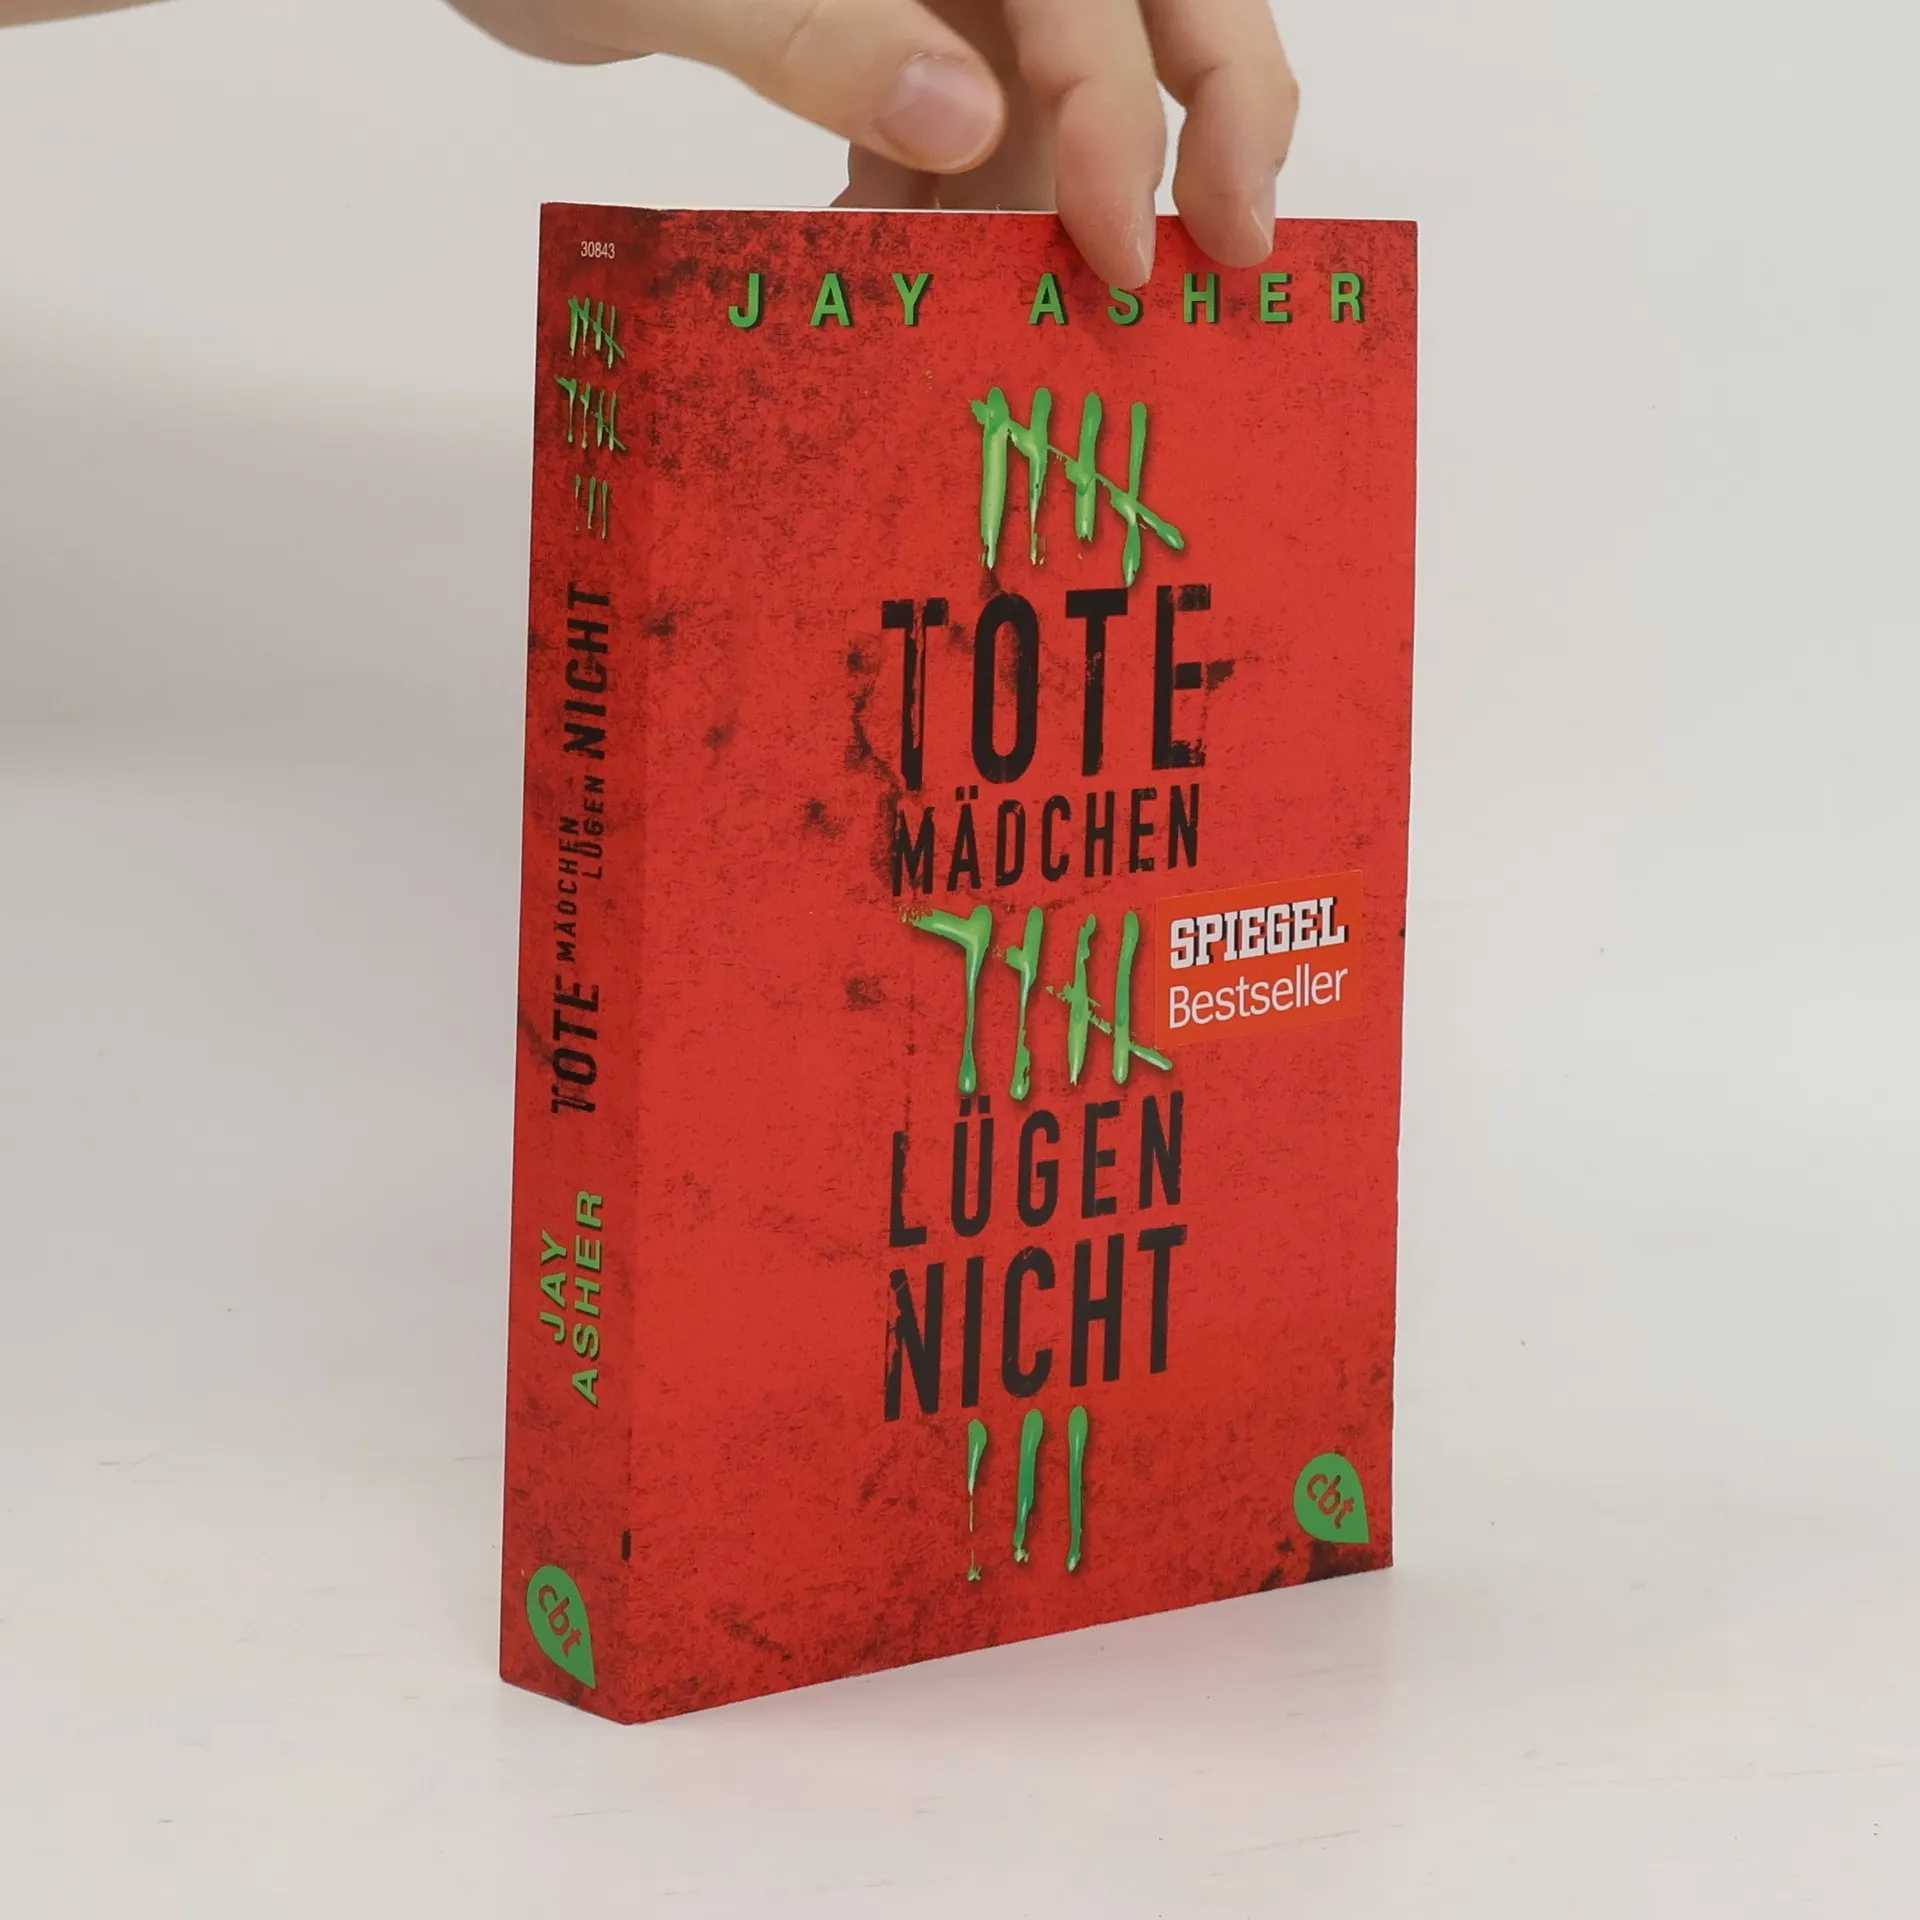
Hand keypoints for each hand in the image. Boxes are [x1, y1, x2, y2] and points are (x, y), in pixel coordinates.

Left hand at [446, 0, 1299, 287]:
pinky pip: (964, 123)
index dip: (1130, 125)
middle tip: (1235, 268)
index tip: (1123, 262)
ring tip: (993, 322)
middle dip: (1205, 131)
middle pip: (1151, 9)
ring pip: (1060, 89)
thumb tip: (965, 124)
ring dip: (1044, 211)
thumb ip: (814, 26)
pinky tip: (886, 269)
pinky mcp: (886, 26)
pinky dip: (946, 208)